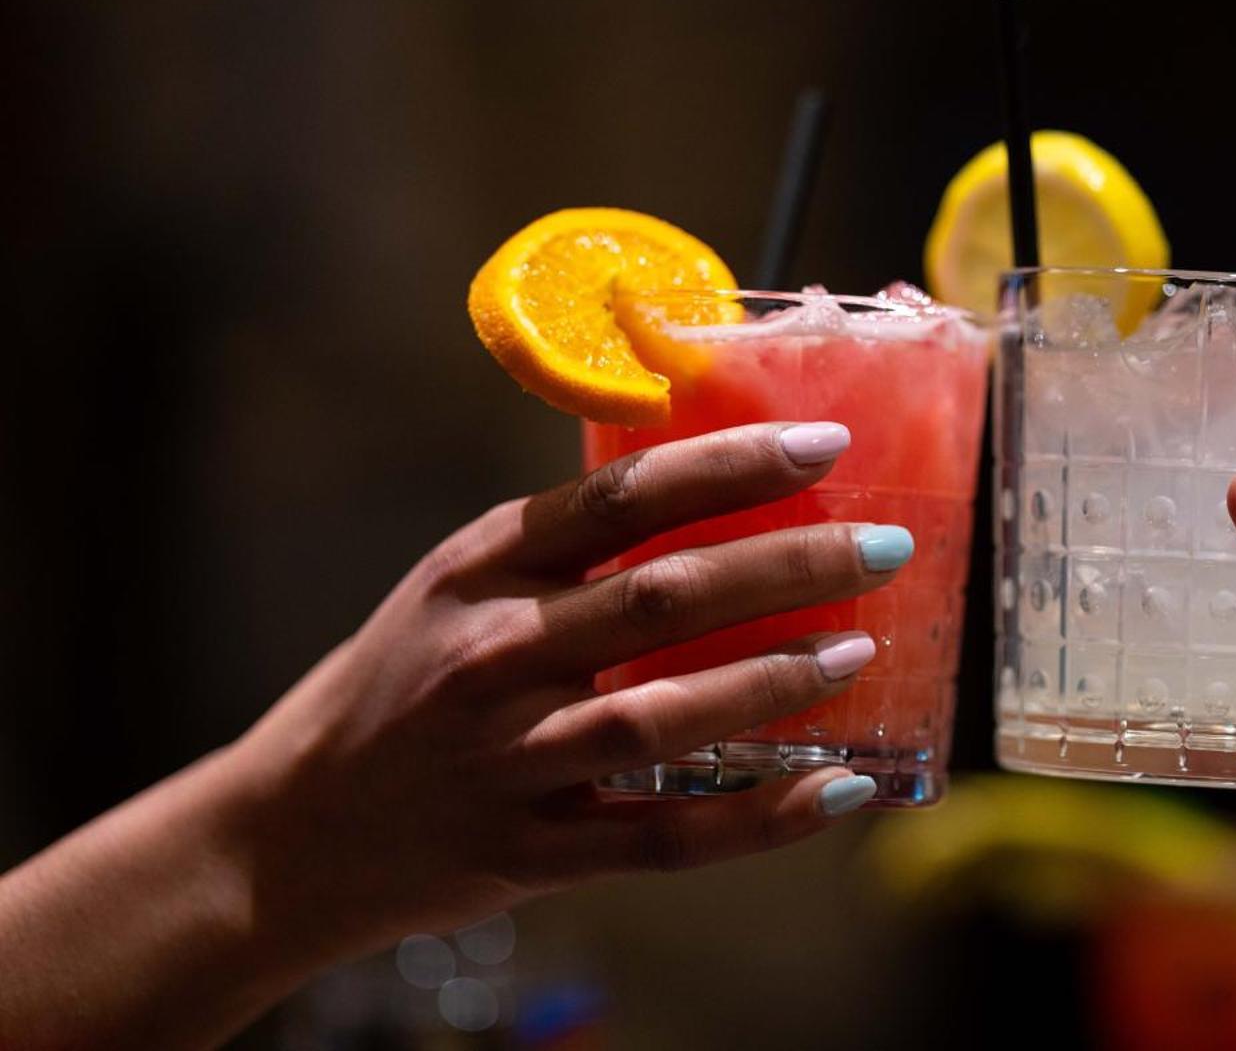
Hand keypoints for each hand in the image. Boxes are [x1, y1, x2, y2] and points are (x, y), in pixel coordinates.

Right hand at [0, 421, 899, 1048]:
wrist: (293, 828)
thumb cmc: (401, 682)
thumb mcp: (457, 583)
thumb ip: (565, 543)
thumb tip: (715, 481)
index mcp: (483, 567)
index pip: (624, 498)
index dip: (732, 464)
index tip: (825, 444)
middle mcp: (495, 655)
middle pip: (665, 598)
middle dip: (790, 564)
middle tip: (882, 546)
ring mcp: (511, 759)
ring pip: (667, 716)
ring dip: (779, 681)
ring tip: (863, 650)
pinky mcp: (530, 850)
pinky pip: (664, 838)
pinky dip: (758, 818)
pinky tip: (837, 789)